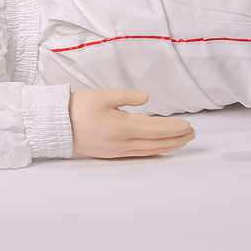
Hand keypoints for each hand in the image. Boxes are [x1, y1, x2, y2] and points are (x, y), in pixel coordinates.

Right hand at [68, 88, 195, 158]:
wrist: (57, 126)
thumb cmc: (78, 108)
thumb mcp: (103, 96)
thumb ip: (126, 96)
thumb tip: (147, 99)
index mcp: (122, 127)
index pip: (156, 129)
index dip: (174, 128)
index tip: (189, 125)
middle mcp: (123, 143)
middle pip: (157, 143)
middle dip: (177, 139)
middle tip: (193, 133)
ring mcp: (118, 151)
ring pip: (150, 150)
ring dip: (168, 146)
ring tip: (182, 141)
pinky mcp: (113, 154)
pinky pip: (140, 154)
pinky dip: (154, 151)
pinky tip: (160, 148)